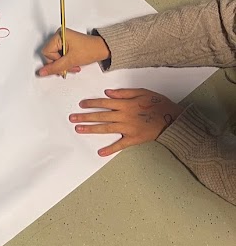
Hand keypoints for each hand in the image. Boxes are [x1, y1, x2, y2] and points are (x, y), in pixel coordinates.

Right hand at [38, 27, 109, 76]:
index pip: (47, 52)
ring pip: (56, 57)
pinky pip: (60, 56)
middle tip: (69, 66)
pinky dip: (66, 62)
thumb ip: (55, 67)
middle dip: (60, 64)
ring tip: (73, 66)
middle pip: (50, 55)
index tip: (64, 64)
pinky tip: (73, 63)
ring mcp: (63, 40)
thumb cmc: (91, 50)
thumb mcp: (71, 60)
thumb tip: (42, 72)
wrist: (103, 49)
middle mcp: (60, 35)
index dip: (54, 61)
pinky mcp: (67, 44)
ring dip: (64, 64)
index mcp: (59, 35)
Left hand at [70, 88, 184, 156]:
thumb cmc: (159, 104)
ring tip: (78, 129)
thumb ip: (124, 93)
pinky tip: (100, 153)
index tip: (81, 104)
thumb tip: (108, 92)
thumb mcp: (143, 92)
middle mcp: (124, 116)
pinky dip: (110, 149)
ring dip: (91, 129)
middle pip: (101, 116)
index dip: (92, 103)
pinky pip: (120, 145)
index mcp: (126, 104)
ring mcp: (128, 128)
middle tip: (72, 118)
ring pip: (106, 128)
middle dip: (85, 117)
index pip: (104, 103)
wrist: (173, 119)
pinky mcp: (133, 138)